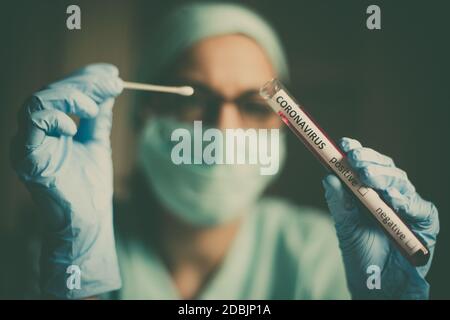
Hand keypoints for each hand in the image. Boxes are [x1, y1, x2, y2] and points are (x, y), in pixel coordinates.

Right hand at [11, 63, 123, 297]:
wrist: (88, 221)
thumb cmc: (91, 186)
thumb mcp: (97, 142)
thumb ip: (98, 117)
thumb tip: (109, 86)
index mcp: (51, 128)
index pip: (63, 91)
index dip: (86, 78)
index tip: (113, 72)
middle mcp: (36, 132)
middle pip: (52, 92)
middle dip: (84, 84)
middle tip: (114, 82)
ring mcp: (28, 144)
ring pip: (39, 102)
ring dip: (70, 95)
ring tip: (94, 106)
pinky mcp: (28, 158)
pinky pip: (32, 125)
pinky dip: (54, 116)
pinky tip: (74, 125)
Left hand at [322, 137, 438, 298]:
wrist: (377, 284)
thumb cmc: (361, 254)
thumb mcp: (345, 227)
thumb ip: (338, 203)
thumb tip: (328, 178)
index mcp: (370, 192)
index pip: (366, 165)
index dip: (357, 152)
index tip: (344, 144)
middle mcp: (389, 195)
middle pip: (385, 168)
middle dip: (369, 160)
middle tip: (355, 159)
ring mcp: (408, 207)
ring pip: (401, 182)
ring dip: (384, 177)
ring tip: (368, 177)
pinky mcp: (424, 223)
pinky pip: (419, 207)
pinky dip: (406, 201)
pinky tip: (393, 199)